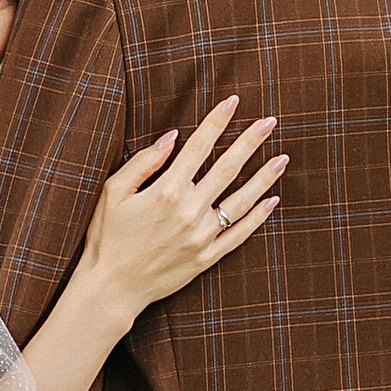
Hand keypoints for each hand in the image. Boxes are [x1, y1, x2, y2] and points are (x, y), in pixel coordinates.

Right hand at [77, 97, 284, 320]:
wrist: (112, 288)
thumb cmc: (107, 237)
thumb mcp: (113, 192)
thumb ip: (144, 162)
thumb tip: (173, 137)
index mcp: (166, 191)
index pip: (199, 147)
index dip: (218, 121)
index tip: (233, 102)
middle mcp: (190, 211)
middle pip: (228, 168)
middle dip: (251, 141)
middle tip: (270, 122)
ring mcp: (202, 236)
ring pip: (242, 201)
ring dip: (264, 177)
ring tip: (282, 158)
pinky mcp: (207, 257)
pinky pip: (239, 234)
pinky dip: (258, 217)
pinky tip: (272, 201)